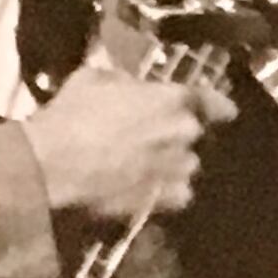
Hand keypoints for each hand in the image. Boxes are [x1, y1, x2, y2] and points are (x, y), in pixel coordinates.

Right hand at [21, 64, 232, 227]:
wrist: (53, 163)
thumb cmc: (71, 114)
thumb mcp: (94, 78)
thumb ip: (123, 81)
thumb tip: (129, 84)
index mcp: (172, 100)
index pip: (213, 102)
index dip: (219, 107)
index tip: (224, 112)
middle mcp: (185, 134)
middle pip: (194, 135)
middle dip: (178, 136)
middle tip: (152, 139)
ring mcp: (179, 169)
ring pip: (187, 165)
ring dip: (172, 164)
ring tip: (145, 167)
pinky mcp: (167, 199)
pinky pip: (178, 194)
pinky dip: (166, 191)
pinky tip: (146, 189)